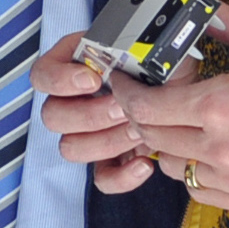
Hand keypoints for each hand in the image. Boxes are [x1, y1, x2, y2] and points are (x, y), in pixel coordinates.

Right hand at [31, 32, 168, 193]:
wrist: (186, 94)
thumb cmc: (165, 66)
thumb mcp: (150, 50)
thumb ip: (130, 53)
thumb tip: (126, 64)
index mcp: (74, 66)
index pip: (41, 75)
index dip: (60, 80)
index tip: (91, 79)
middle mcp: (73, 101)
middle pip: (52, 117)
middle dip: (91, 114)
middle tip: (122, 107)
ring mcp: (88, 133)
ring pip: (72, 148)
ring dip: (107, 140)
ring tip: (138, 129)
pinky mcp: (108, 160)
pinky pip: (102, 177)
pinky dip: (122, 176)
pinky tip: (144, 163)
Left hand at [109, 9, 228, 211]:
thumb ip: (219, 21)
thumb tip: (189, 3)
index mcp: (218, 106)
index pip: (144, 108)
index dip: (125, 93)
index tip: (122, 82)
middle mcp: (220, 148)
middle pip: (152, 138)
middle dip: (142, 116)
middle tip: (149, 98)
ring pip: (173, 167)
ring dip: (168, 144)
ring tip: (181, 123)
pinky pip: (199, 190)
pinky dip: (193, 171)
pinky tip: (206, 151)